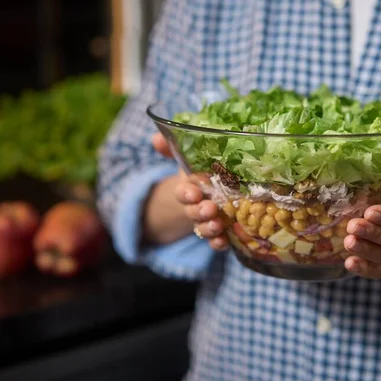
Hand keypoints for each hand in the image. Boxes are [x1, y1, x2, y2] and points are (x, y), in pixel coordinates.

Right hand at [151, 133, 228, 249]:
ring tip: (217, 224)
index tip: (193, 192)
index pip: (183, 192)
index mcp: (189, 189)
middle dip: (200, 211)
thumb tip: (156, 137)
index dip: (186, 193)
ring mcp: (207, 221)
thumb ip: (171, 149)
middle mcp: (196, 207)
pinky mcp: (220, 232)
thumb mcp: (187, 161)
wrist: (206, 195)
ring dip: (209, 227)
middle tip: (209, 208)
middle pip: (194, 211)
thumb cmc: (199, 175)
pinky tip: (224, 242)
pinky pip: (218, 241)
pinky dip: (219, 243)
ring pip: (205, 228)